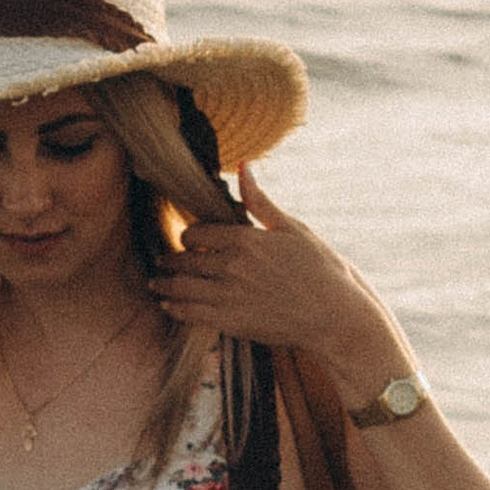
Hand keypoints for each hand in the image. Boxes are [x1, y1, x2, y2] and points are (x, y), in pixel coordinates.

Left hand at [150, 166, 407, 401]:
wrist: (334, 316)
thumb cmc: (319, 268)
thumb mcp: (292, 228)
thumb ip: (260, 201)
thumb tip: (243, 165)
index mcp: (245, 240)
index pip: (196, 233)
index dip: (188, 236)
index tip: (187, 240)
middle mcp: (232, 267)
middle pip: (184, 261)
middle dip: (170, 261)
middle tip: (160, 262)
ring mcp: (229, 297)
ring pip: (181, 289)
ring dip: (164, 286)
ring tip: (156, 285)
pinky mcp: (231, 323)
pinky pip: (190, 314)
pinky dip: (175, 309)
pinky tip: (169, 306)